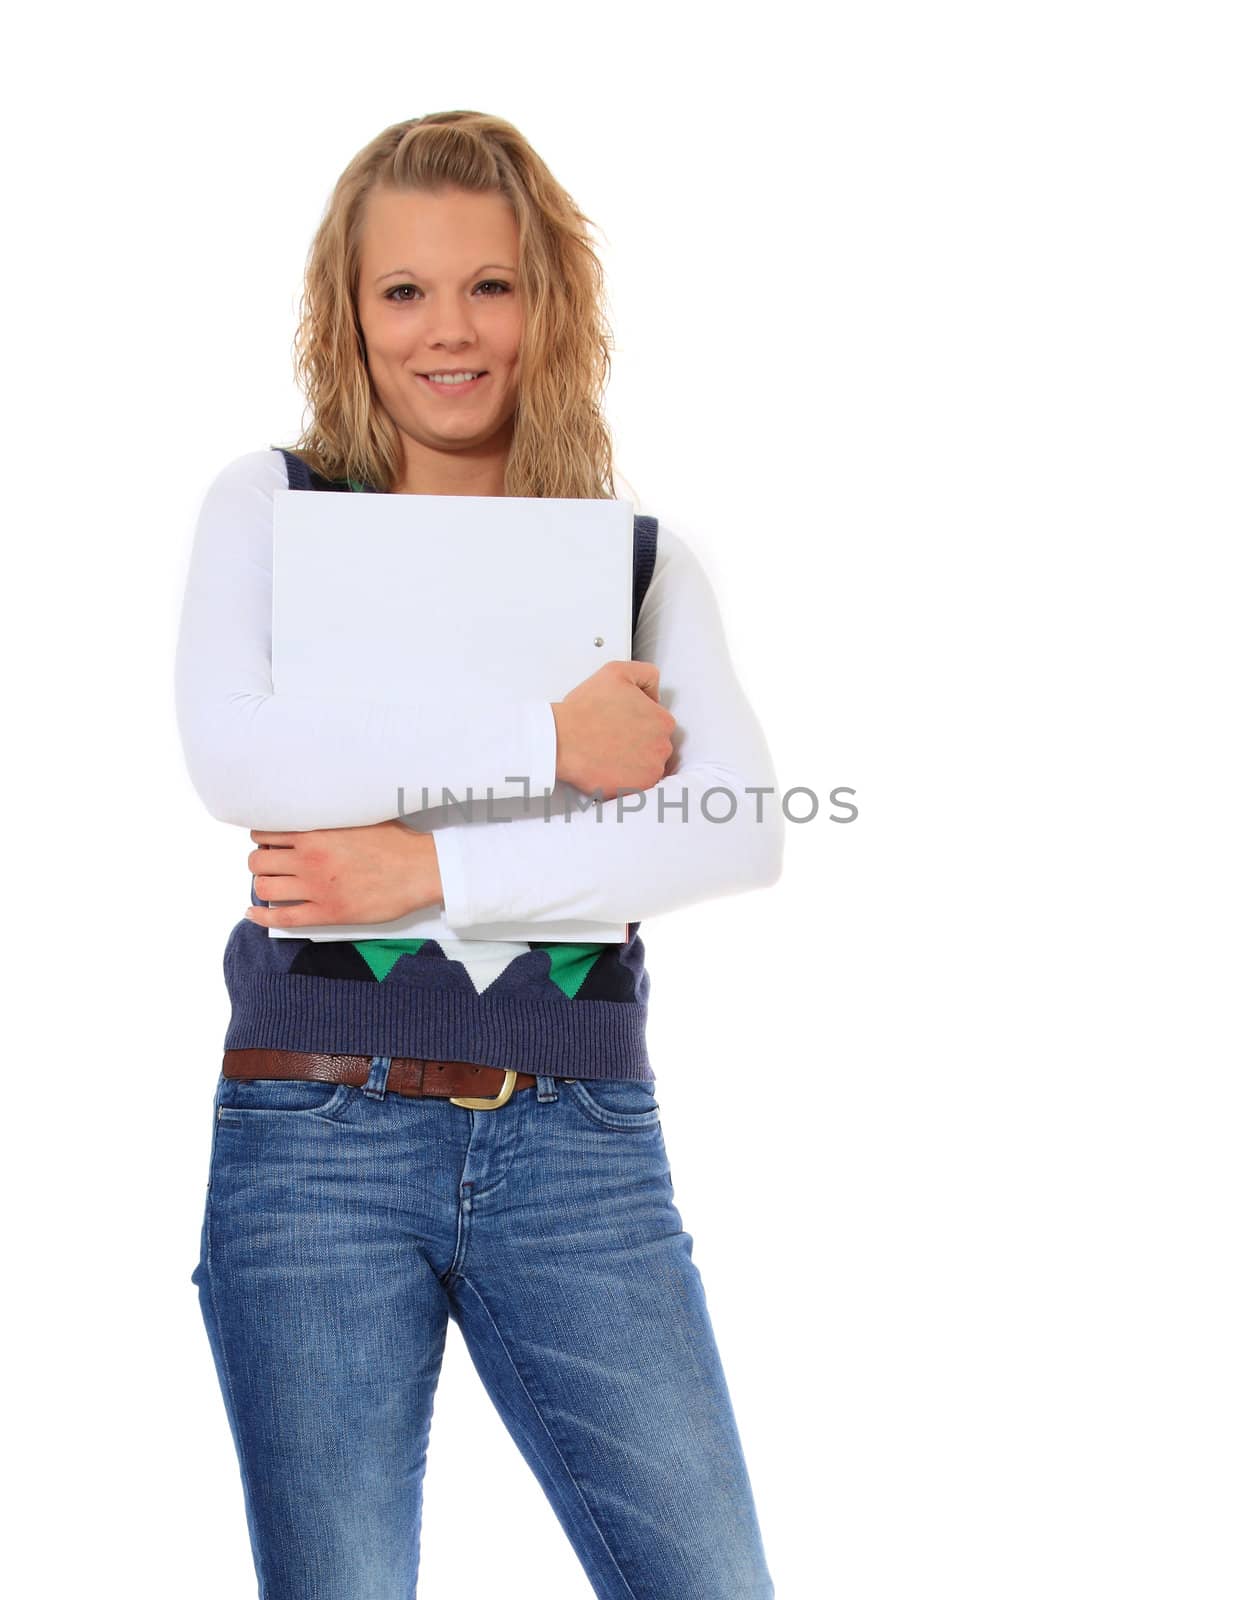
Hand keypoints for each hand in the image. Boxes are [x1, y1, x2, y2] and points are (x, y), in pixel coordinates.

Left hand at [243, 820, 442, 928]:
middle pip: (258, 861)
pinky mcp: (327, 912)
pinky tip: (254, 913)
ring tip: (271, 885)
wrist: (421, 869)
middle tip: (271, 865)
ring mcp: (316, 888)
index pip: (266, 833)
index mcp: (316, 833)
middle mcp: (310, 859)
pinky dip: (262, 918)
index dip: (263, 839)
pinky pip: (282, 918)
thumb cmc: (397, 843)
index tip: (269, 844)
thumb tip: (312, 818)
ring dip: (262, 886)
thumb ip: (329, 820)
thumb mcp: (359, 817)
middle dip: (260, 863)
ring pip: (264, 888)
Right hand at [551, 660, 677, 799]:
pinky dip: (624, 779)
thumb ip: (646, 675)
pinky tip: (607, 767)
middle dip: (637, 743)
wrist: (561, 739)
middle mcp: (662, 747)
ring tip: (607, 753)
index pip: (659, 723)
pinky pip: (635, 785)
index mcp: (662, 720)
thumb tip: (655, 693)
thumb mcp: (618, 672)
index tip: (622, 723)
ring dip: (632, 762)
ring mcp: (650, 770)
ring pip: (647, 766)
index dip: (639, 722)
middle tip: (612, 738)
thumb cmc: (585, 708)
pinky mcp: (636, 789)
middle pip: (655, 746)